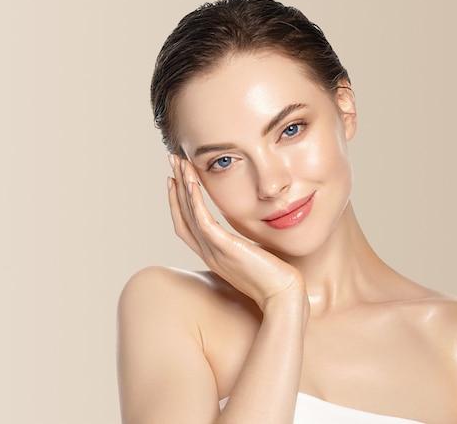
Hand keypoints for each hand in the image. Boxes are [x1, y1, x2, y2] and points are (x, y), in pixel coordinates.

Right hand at [167, 155, 305, 310]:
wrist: (284, 296)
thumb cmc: (275, 278)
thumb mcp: (254, 255)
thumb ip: (246, 242)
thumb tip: (252, 225)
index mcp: (214, 254)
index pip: (186, 224)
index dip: (178, 201)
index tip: (176, 178)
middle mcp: (209, 253)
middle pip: (182, 216)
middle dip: (176, 186)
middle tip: (173, 160)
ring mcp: (215, 252)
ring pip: (189, 215)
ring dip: (183, 187)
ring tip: (179, 163)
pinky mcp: (226, 250)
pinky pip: (203, 222)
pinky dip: (195, 201)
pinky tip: (193, 182)